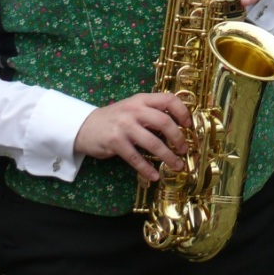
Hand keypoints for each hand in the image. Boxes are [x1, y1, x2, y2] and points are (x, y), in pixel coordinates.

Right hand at [73, 93, 190, 181]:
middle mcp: (134, 110)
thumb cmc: (116, 118)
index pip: (169, 99)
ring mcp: (124, 126)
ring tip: (177, 165)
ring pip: (153, 143)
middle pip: (164, 122)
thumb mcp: (133, 108)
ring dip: (168, 156)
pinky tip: (154, 175)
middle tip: (184, 149)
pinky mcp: (115, 142)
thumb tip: (179, 126)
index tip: (189, 125)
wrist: (85, 126)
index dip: (182, 112)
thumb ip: (152, 112)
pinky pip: (136, 158)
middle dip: (178, 138)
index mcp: (142, 100)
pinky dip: (147, 169)